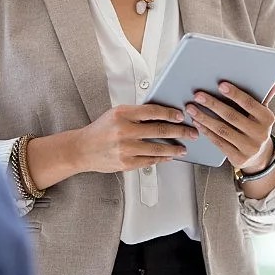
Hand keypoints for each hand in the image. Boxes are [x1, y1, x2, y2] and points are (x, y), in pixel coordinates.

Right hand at [69, 103, 199, 173]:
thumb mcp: (116, 113)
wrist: (82, 149)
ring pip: (157, 148)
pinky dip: (162, 158)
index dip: (170, 113)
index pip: (153, 111)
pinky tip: (169, 156)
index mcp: (122, 114)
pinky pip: (149, 161)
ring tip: (184, 147)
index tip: (181, 116)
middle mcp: (124, 131)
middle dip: (180, 132)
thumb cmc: (101, 130)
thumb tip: (162, 113)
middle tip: (192, 132)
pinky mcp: (125, 163)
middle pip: (160, 130)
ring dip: (174, 148)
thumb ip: (136, 113)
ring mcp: (125, 149)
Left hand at [186, 81, 274, 171]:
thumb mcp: (262, 114)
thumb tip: (272, 84)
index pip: (250, 104)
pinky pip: (219, 142)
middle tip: (198, 95)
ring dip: (204, 118)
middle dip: (213, 104)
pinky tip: (196, 122)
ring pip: (222, 130)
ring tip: (191, 108)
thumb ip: (263, 99)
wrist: (260, 156)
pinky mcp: (239, 158)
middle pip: (232, 116)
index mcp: (267, 119)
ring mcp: (249, 148)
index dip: (235, 94)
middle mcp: (260, 134)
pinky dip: (206, 131)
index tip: (220, 85)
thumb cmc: (256, 127)